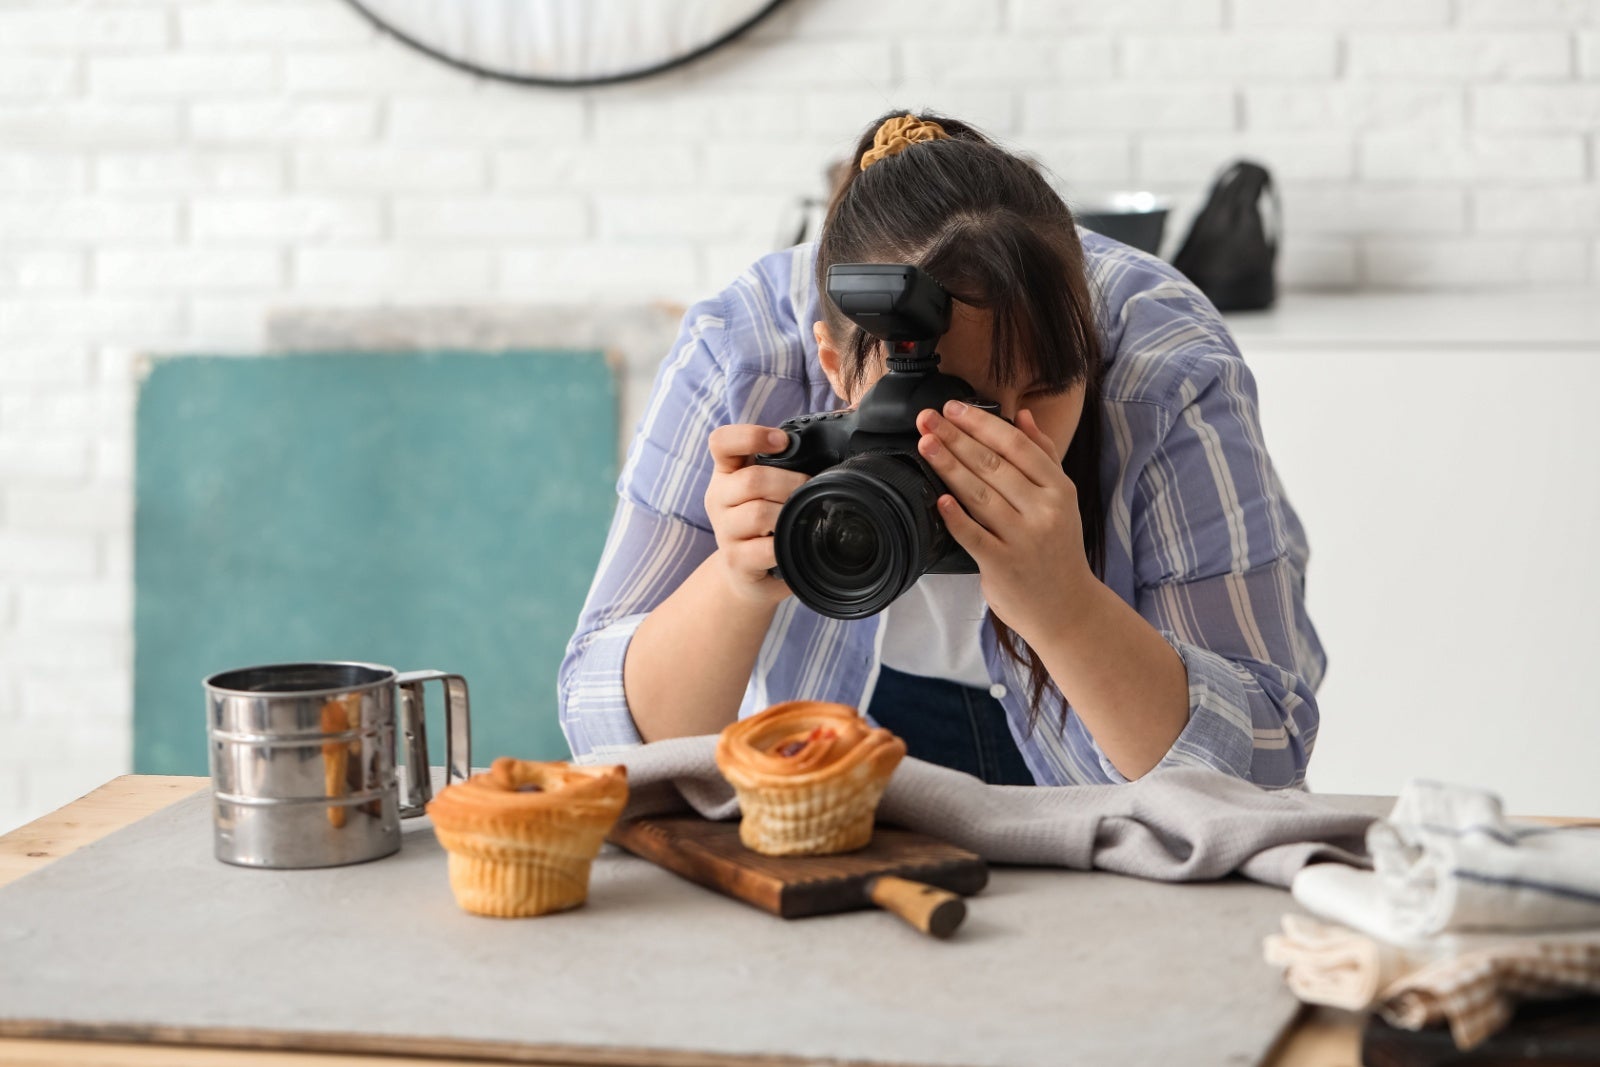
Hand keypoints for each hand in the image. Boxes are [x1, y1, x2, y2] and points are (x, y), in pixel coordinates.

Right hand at [704, 424, 807, 605]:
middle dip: (790, 483)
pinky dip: (784, 544)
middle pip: (751, 480)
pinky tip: (793, 543)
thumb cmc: (763, 523)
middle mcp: (718, 498)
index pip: (722, 442)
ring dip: (788, 514)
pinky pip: (765, 548)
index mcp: (726, 473)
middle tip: (808, 490)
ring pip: (758, 513)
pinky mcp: (736, 560)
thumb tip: (829, 454)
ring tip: (800, 517)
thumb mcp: (765, 489)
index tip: (783, 441)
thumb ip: (782, 467)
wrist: (746, 573)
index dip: (751, 436)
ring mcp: (724, 530)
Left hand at [915, 400, 1094, 642]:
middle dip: (956, 438)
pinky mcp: (1004, 566)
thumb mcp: (1062, 499)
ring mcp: (1024, 539)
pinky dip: (956, 518)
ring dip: (949, 466)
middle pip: (993, 466)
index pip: (1016, 446)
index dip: (982, 423)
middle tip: (926, 418)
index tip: (953, 408)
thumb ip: (1043, 455)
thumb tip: (1023, 414)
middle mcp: (1044, 511)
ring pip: (980, 495)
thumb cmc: (1057, 548)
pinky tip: (939, 498)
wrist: (1066, 607)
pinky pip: (975, 537)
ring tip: (925, 444)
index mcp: (1058, 489)